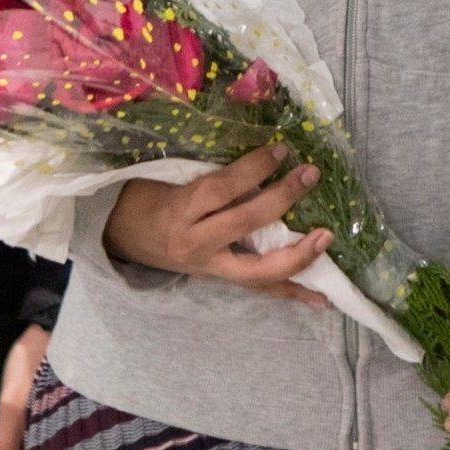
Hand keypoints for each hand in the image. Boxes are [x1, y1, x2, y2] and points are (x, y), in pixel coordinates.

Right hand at [102, 143, 330, 305]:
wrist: (123, 239)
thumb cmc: (147, 198)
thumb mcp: (168, 178)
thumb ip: (209, 171)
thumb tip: (260, 151)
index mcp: (180, 210)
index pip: (221, 189)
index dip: (253, 168)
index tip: (281, 149)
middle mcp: (195, 243)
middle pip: (243, 224)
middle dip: (281, 199)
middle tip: (309, 175)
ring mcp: (209, 268)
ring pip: (257, 270)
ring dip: (297, 255)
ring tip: (326, 238)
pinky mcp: (220, 281)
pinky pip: (259, 289)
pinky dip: (291, 293)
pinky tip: (321, 300)